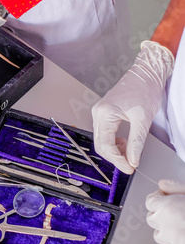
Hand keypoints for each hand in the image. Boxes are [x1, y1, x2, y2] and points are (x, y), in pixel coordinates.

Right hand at [91, 41, 173, 173]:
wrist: (146, 74)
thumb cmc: (144, 90)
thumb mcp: (143, 120)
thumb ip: (136, 143)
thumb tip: (133, 161)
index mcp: (104, 114)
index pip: (105, 145)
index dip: (117, 160)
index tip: (129, 169)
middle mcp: (97, 113)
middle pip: (100, 144)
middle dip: (115, 157)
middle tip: (130, 165)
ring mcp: (99, 113)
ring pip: (101, 140)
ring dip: (114, 150)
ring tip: (130, 152)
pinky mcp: (103, 114)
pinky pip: (104, 133)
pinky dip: (113, 142)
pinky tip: (125, 143)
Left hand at [146, 179, 184, 243]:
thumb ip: (177, 187)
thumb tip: (163, 185)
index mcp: (168, 207)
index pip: (150, 201)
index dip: (159, 198)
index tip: (167, 198)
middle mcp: (166, 224)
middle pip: (153, 217)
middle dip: (162, 214)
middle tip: (179, 212)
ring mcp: (171, 241)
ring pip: (159, 234)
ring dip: (168, 231)